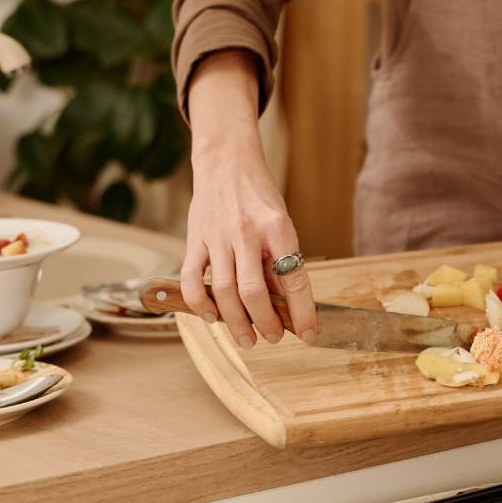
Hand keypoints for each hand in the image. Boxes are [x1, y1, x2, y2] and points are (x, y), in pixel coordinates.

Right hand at [181, 154, 318, 347]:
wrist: (227, 163)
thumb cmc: (260, 198)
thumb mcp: (282, 224)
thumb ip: (281, 262)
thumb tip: (289, 306)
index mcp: (277, 228)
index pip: (293, 279)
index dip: (303, 313)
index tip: (309, 333)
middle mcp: (246, 232)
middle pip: (253, 292)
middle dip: (266, 323)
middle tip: (274, 338)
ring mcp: (217, 237)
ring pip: (224, 292)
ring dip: (236, 323)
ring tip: (248, 339)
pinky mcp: (194, 239)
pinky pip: (192, 280)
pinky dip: (200, 305)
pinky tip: (212, 318)